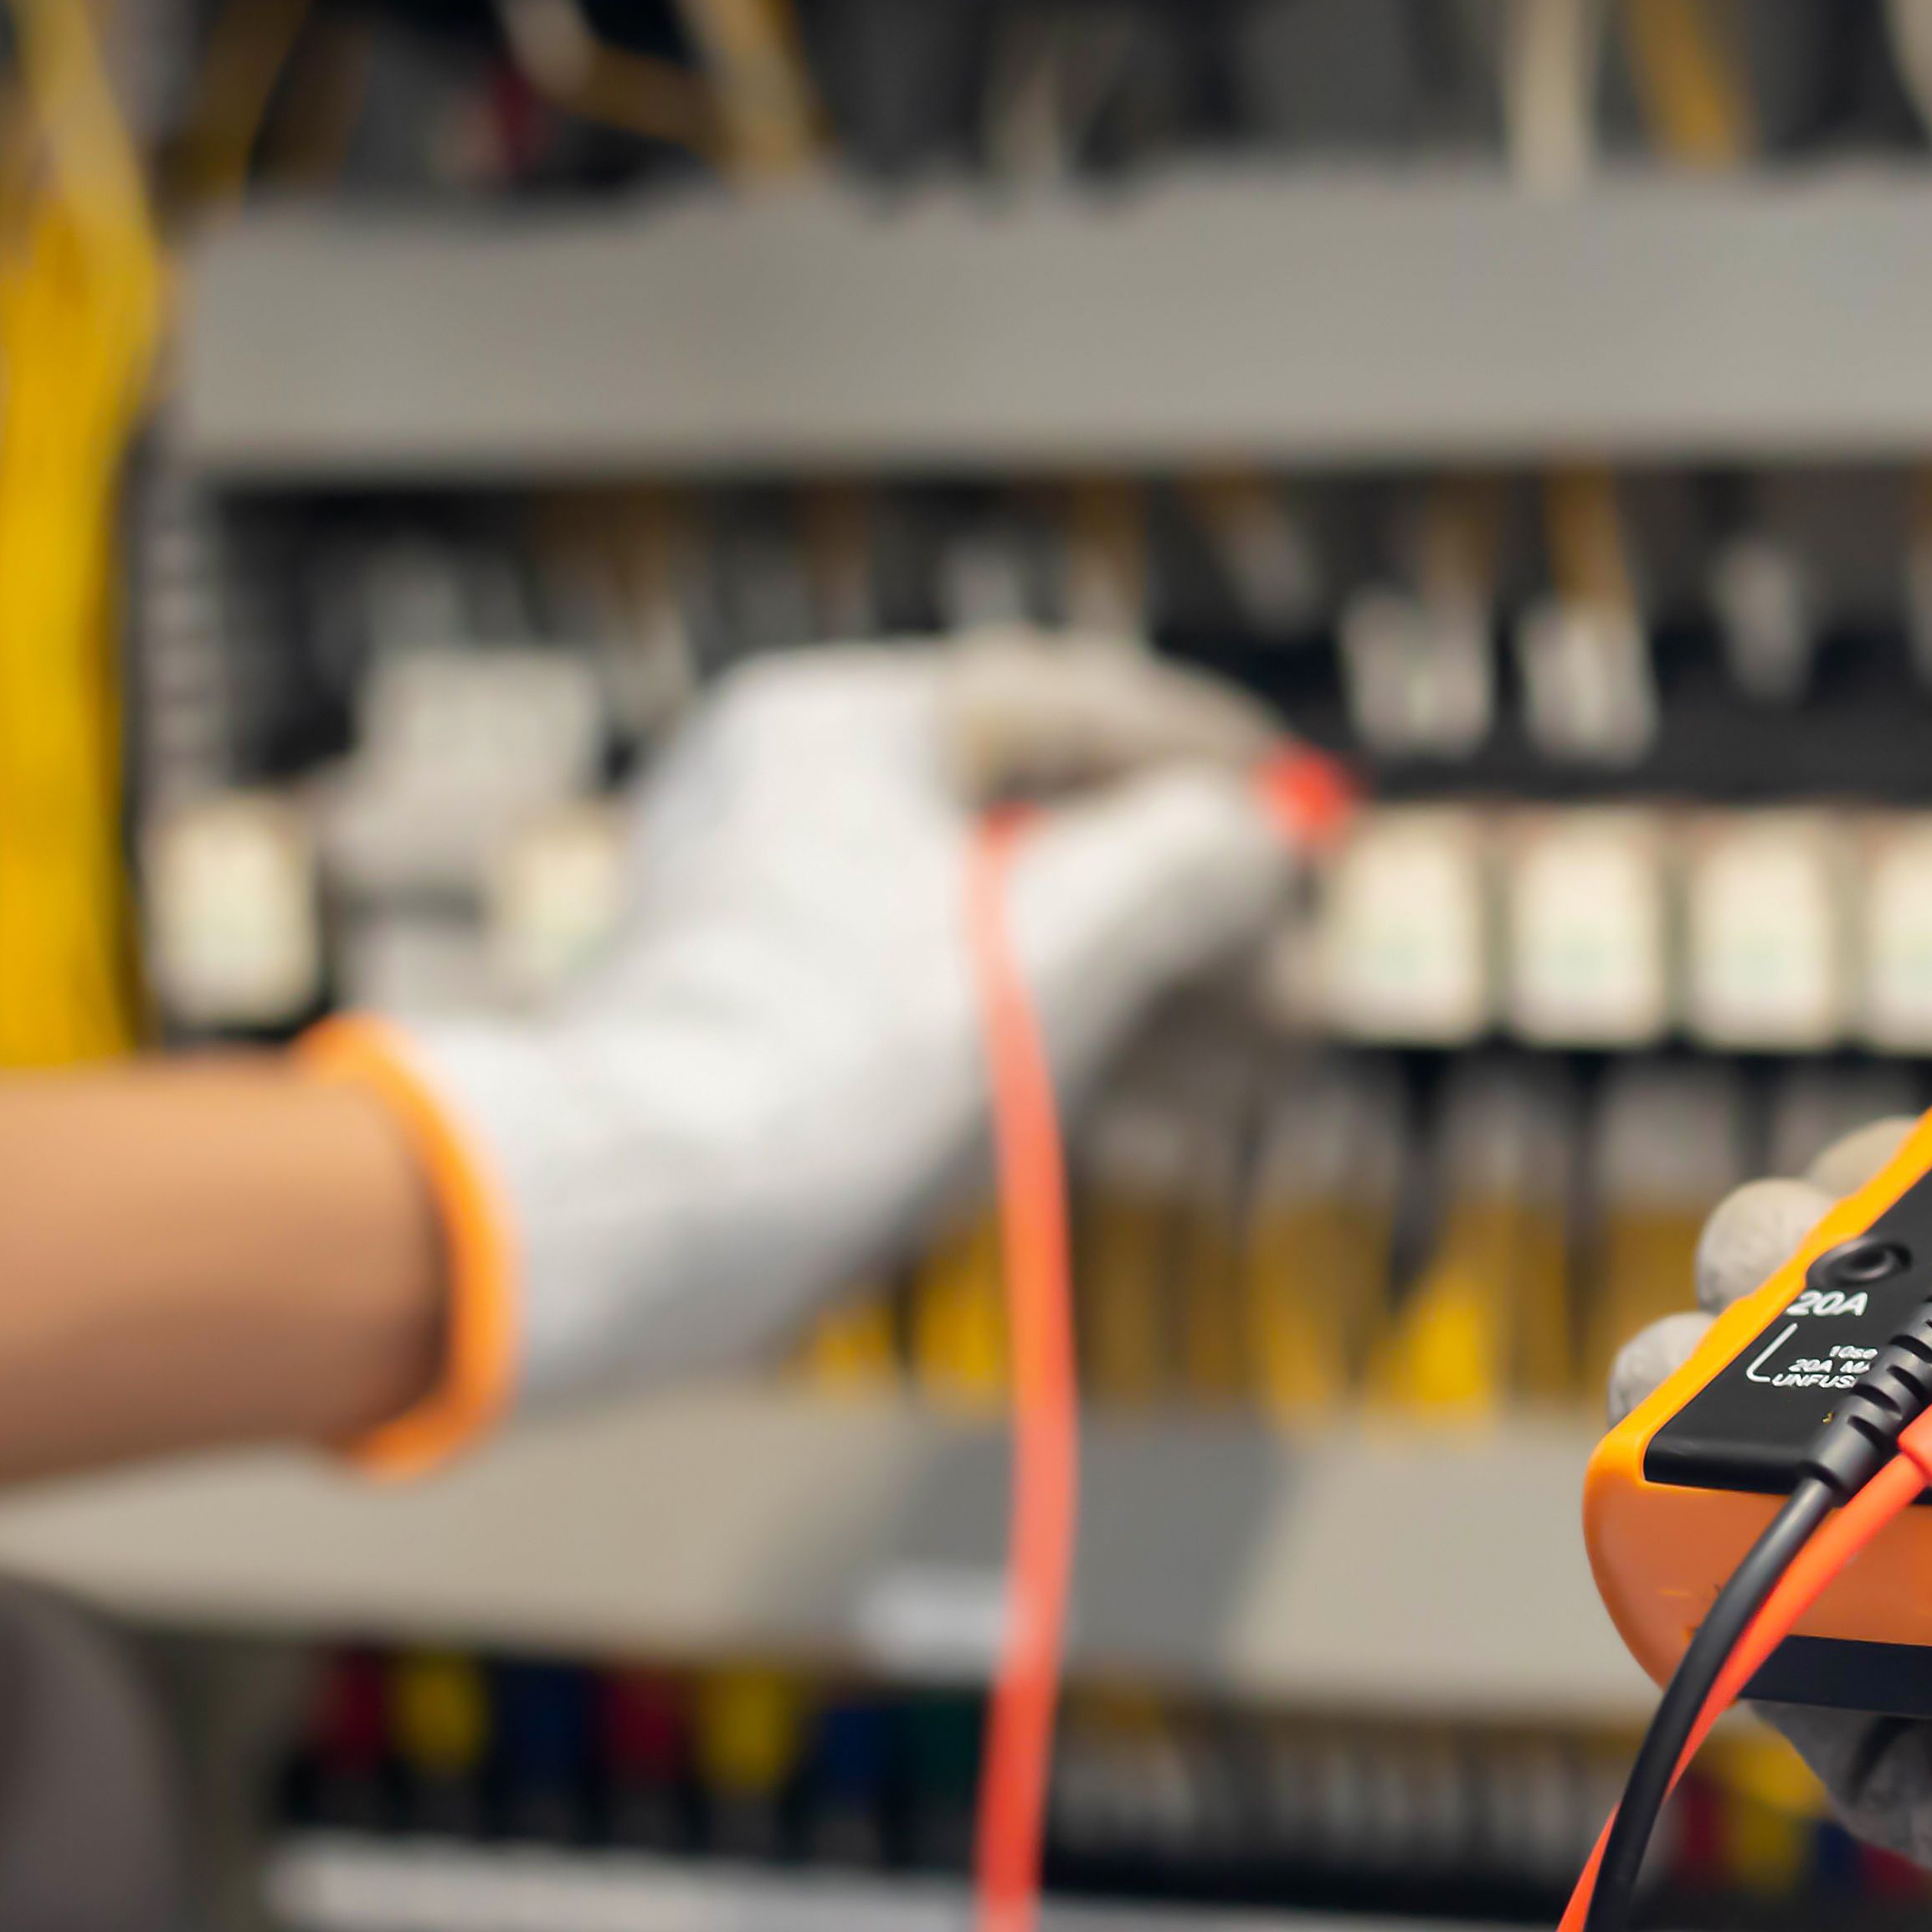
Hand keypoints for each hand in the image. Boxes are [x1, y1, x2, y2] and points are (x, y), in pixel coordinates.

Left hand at [313, 640, 1311, 1447]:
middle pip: (1044, 835)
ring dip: (1151, 1000)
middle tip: (1304, 975)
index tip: (1306, 811)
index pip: (1065, 704)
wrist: (625, 1228)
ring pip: (1007, 942)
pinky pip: (949, 1018)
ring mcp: (778, 926)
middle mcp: (797, 806)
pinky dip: (1063, 1054)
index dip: (1208, 761)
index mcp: (837, 729)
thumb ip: (1182, 864)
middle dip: (1194, 916)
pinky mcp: (775, 1041)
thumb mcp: (1053, 941)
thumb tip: (1256, 833)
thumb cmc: (828, 1064)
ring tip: (1273, 1061)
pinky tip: (1178, 1118)